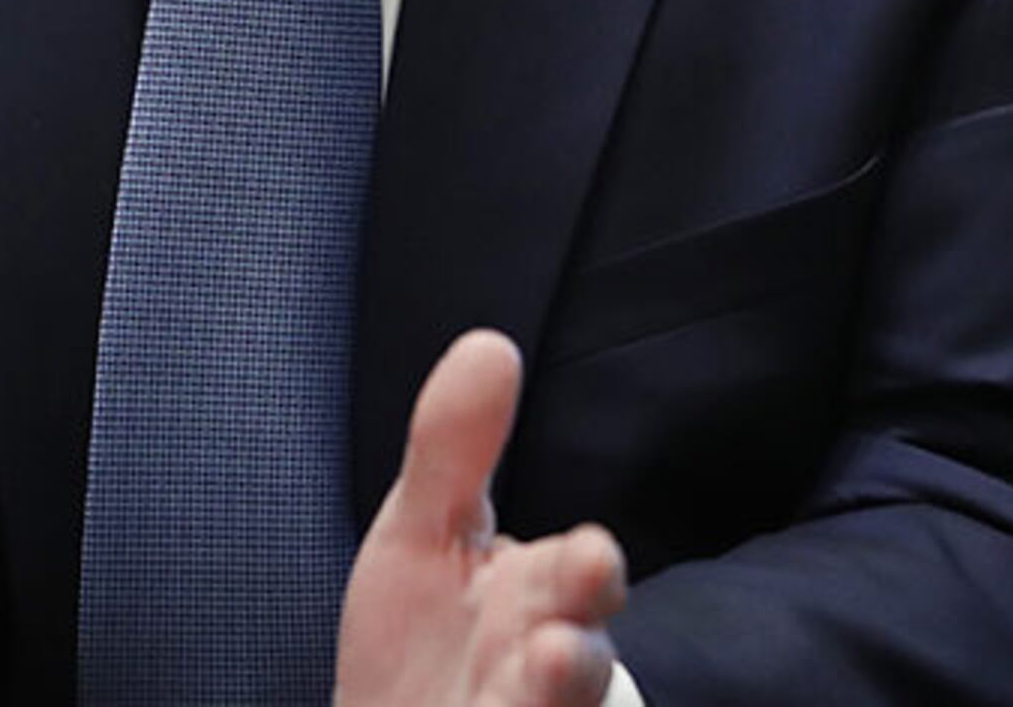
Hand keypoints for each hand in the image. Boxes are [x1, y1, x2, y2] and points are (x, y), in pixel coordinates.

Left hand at [335, 330, 629, 706]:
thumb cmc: (422, 643)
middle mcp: (541, 675)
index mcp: (536, 600)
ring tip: (542, 675)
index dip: (585, 571)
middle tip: (560, 648)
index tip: (590, 555)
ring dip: (550, 705)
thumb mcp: (422, 536)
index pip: (579, 578)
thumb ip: (454, 450)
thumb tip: (489, 343)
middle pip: (582, 673)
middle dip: (578, 663)